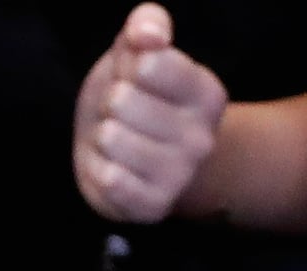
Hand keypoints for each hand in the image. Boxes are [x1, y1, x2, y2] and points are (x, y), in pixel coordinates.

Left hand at [74, 6, 226, 224]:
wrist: (141, 167)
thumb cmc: (138, 102)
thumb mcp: (141, 54)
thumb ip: (147, 26)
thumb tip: (148, 34)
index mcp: (208, 93)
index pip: (150, 64)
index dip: (127, 67)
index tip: (135, 79)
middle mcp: (201, 136)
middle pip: (122, 100)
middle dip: (109, 104)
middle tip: (121, 115)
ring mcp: (179, 175)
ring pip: (111, 139)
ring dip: (100, 138)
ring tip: (115, 141)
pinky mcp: (153, 207)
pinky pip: (109, 180)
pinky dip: (98, 171)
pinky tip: (111, 168)